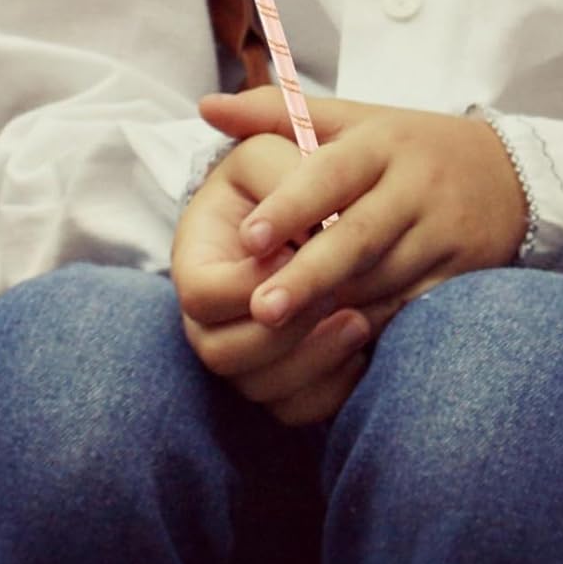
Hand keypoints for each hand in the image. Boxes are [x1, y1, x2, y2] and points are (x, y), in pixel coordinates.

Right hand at [171, 134, 393, 424]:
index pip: (203, 294)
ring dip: (312, 360)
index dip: (249, 283)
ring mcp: (245, 352)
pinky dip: (331, 388)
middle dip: (282, 331)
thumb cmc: (284, 173)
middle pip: (221, 354)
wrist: (317, 202)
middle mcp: (210, 318)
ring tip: (360, 321)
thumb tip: (269, 229)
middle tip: (336, 292)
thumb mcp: (272, 154)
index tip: (299, 254)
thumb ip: (277, 175)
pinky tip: (365, 352)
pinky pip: (297, 409)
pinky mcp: (283, 376)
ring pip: (261, 390)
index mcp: (198, 261)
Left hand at [198, 89, 528, 331]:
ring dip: (335, 308)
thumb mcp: (351, 119)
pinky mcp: (461, 273)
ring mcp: (442, 232)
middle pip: (357, 238)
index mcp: (380, 144)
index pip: (331, 174)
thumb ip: (277, 113)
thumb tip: (206, 106)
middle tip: (258, 310)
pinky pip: (411, 307)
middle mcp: (414, 186)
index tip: (247, 238)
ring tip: (285, 336)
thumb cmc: (406, 146)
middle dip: (307, 276)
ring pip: (382, 279)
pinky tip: (336, 341)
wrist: (511, 174)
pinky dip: (373, 325)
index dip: (290, 206)